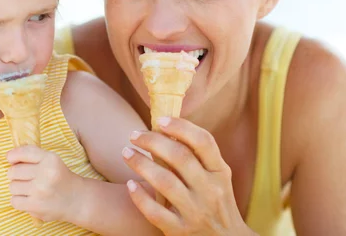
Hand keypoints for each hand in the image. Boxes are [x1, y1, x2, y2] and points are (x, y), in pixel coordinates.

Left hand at [6, 145, 80, 221]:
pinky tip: (29, 198)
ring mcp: (39, 191)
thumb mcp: (51, 159)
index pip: (22, 153)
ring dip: (17, 188)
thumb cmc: (59, 177)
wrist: (75, 199)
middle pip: (13, 171)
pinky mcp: (35, 206)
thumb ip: (32, 154)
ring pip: (12, 186)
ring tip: (29, 189)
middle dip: (15, 174)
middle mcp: (45, 173)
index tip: (11, 159)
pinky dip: (19, 200)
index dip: (12, 155)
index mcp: (50, 159)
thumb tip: (9, 156)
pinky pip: (14, 201)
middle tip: (26, 177)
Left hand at [123, 117, 255, 234]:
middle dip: (153, 141)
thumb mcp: (216, 178)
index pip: (204, 142)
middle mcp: (210, 191)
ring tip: (126, 152)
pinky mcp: (180, 231)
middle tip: (134, 135)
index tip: (159, 120)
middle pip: (180, 157)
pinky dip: (140, 197)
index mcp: (220, 173)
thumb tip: (165, 127)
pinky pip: (155, 212)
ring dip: (141, 164)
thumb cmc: (215, 202)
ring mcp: (196, 212)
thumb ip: (198, 157)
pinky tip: (129, 184)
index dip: (181, 127)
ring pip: (165, 182)